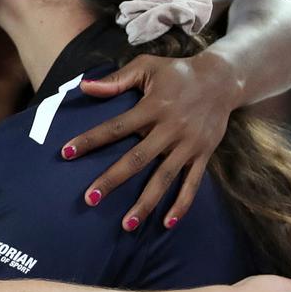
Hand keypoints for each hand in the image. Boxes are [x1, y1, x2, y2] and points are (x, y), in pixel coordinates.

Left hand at [62, 52, 241, 229]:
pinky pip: (192, 184)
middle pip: (137, 159)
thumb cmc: (178, 72)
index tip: (66, 153)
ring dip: (145, 203)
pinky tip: (167, 224)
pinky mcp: (203, 155)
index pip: (115, 127)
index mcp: (152, 108)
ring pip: (164, 179)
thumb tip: (84, 87)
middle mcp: (170, 129)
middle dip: (113, 180)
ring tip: (126, 225)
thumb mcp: (147, 66)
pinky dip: (181, 205)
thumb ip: (116, 80)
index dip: (91, 140)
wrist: (223, 79)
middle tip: (90, 199)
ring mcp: (188, 145)